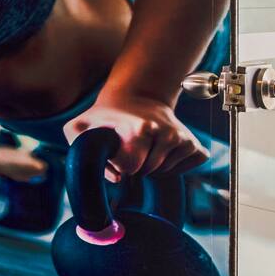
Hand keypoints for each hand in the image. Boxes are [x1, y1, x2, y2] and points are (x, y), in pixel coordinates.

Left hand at [63, 93, 206, 181]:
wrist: (137, 97)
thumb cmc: (106, 116)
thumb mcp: (80, 126)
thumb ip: (82, 151)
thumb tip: (116, 178)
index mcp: (141, 129)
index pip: (131, 167)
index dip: (119, 165)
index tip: (115, 154)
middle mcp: (167, 133)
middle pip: (148, 171)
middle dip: (135, 168)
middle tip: (129, 151)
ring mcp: (183, 138)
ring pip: (166, 172)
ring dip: (153, 167)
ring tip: (144, 149)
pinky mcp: (195, 144)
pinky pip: (188, 167)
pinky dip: (175, 166)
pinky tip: (162, 152)